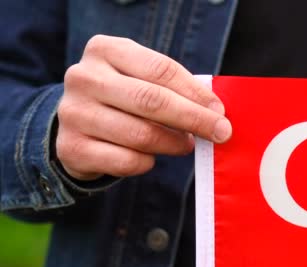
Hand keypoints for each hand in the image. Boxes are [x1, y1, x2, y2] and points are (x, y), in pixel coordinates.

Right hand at [56, 35, 230, 180]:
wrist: (76, 123)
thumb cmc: (122, 97)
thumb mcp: (141, 78)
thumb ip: (174, 88)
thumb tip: (216, 113)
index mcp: (105, 50)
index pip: (160, 69)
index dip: (195, 92)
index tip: (220, 111)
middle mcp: (84, 78)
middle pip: (151, 101)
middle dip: (194, 119)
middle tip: (221, 133)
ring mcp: (74, 113)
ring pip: (140, 135)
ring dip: (173, 144)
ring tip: (185, 144)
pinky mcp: (72, 148)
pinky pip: (126, 161)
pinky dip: (147, 163)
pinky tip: (150, 157)